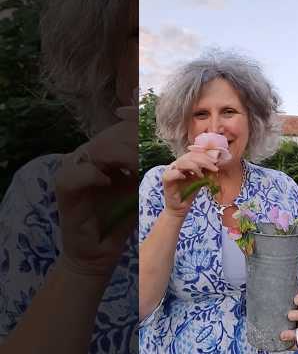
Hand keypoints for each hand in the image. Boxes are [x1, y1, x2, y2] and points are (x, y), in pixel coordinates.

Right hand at [54, 106, 137, 275]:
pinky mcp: (64, 189)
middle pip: (110, 137)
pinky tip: (107, 182)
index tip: (150, 125)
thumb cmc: (117, 220)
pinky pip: (78, 172)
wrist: (97, 252)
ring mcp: (73, 171)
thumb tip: (157, 147)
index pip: (119, 130)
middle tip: (147, 156)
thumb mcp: (134, 189)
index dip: (133, 122)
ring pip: (96, 150)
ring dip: (119, 156)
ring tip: (134, 168)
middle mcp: (86, 158)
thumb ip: (140, 167)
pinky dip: (93, 175)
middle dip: (132, 142)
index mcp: (102, 156)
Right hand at [162, 151, 218, 217]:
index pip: (194, 153)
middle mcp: (176, 164)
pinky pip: (172, 173)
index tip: (216, 161)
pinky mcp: (166, 180)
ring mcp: (170, 171)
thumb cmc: (189, 192)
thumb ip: (206, 170)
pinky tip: (186, 178)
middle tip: (214, 168)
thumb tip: (216, 162)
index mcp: (184, 162)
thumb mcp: (201, 179)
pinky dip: (180, 174)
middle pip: (189, 156)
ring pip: (182, 162)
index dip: (205, 155)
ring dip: (195, 167)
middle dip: (204, 161)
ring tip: (202, 176)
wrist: (180, 208)